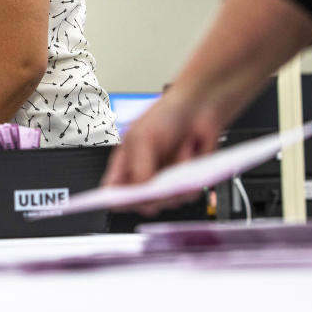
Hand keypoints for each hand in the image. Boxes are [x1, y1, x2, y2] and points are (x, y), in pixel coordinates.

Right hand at [101, 90, 224, 212]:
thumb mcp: (142, 137)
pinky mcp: (186, 184)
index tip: (124, 199)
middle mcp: (144, 177)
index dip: (115, 199)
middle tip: (159, 179)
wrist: (198, 108)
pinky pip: (189, 194)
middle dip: (154, 194)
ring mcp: (165, 182)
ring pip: (168, 202)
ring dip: (176, 177)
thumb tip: (141, 191)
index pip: (113, 191)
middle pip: (142, 204)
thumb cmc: (166, 115)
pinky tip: (188, 153)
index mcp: (125, 165)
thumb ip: (138, 166)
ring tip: (178, 151)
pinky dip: (191, 173)